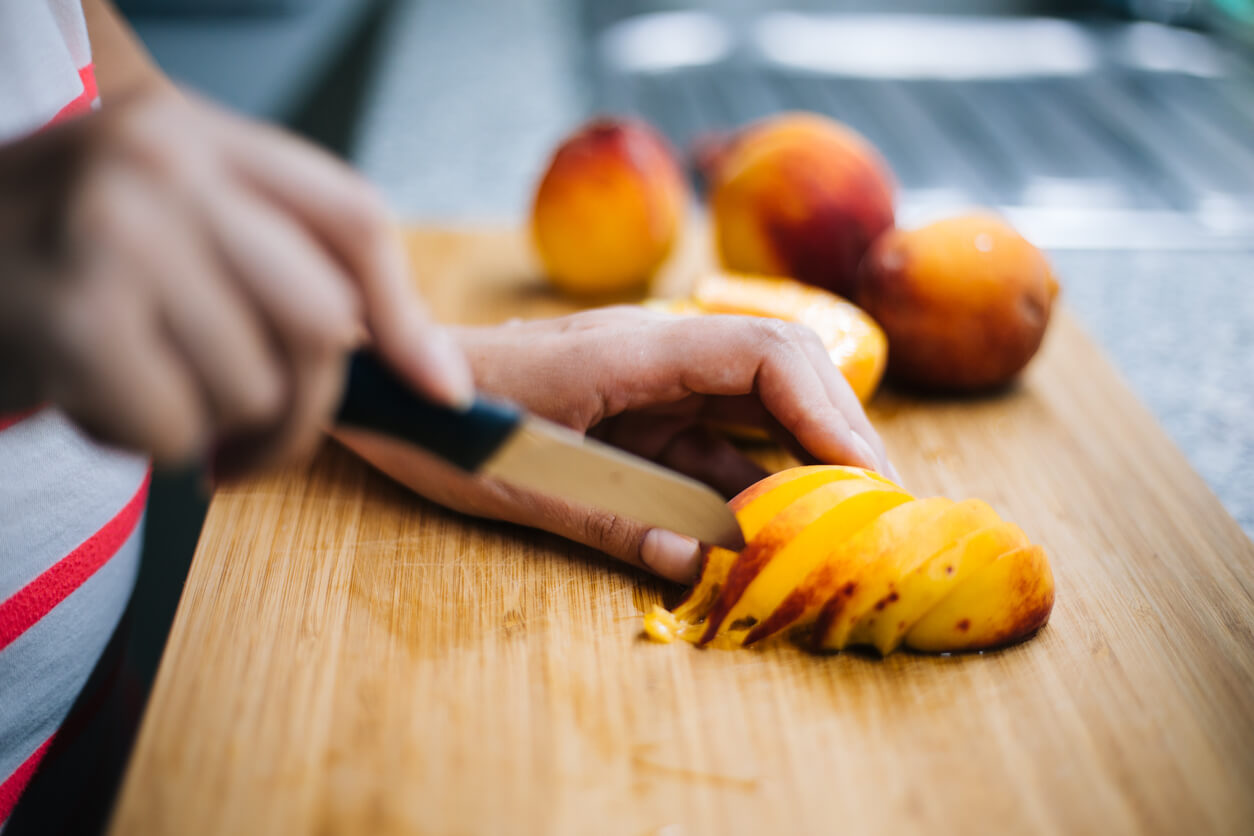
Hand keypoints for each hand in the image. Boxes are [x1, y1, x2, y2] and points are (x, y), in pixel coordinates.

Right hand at [0, 88, 470, 473]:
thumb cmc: (51, 251)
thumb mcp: (166, 218)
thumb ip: (282, 269)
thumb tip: (436, 379)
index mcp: (199, 135)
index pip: (352, 221)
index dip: (407, 318)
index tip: (438, 390)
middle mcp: (165, 166)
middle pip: (322, 322)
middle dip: (299, 414)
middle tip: (254, 448)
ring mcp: (119, 235)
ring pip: (251, 390)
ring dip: (204, 428)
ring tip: (135, 388)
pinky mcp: (76, 318)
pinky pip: (175, 431)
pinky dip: (143, 442)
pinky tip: (91, 397)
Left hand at [336, 306, 895, 582]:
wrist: (386, 387)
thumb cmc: (442, 418)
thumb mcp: (522, 476)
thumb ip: (611, 517)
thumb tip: (698, 566)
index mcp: (632, 348)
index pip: (762, 353)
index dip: (826, 408)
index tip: (864, 475)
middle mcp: (656, 355)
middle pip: (780, 372)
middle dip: (835, 432)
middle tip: (875, 508)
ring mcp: (650, 386)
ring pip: (755, 412)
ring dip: (801, 463)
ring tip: (842, 526)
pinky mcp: (638, 419)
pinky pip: (711, 449)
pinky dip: (748, 488)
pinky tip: (770, 534)